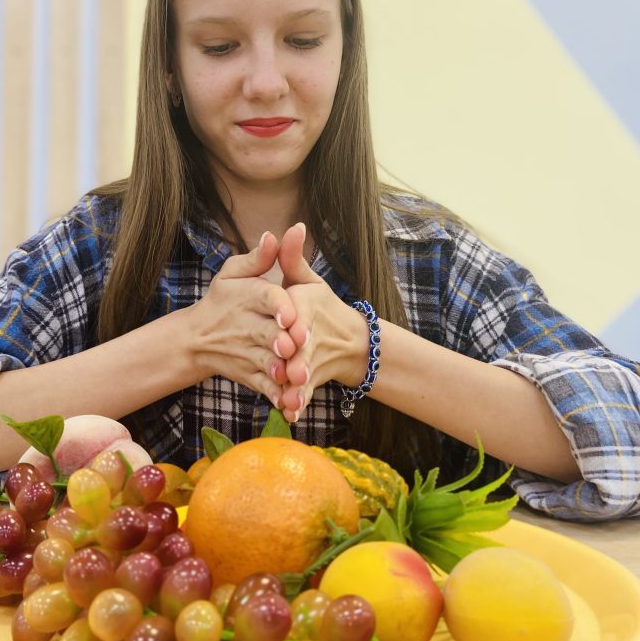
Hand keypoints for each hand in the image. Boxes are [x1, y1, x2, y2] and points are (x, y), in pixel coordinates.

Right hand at [188, 232, 300, 408]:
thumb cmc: (222, 301)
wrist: (196, 340)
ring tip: (291, 374)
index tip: (290, 312)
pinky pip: (263, 386)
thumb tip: (276, 234)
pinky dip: (275, 395)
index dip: (278, 304)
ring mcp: (247, 353)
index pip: (265, 296)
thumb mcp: (232, 274)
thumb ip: (258, 257)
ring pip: (265, 362)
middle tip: (294, 344)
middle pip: (266, 332)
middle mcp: (247, 325)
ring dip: (278, 369)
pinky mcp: (249, 375)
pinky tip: (289, 402)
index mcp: (249, 296)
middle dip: (279, 339)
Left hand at [276, 223, 368, 421]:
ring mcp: (314, 360)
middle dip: (301, 359)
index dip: (299, 322)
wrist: (350, 343)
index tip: (296, 331)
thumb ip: (292, 257)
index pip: (304, 313)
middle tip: (294, 371)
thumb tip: (292, 226)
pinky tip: (289, 414)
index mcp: (309, 308)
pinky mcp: (312, 381)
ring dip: (299, 387)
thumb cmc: (318, 307)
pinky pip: (305, 394)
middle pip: (306, 347)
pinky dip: (298, 405)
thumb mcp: (307, 281)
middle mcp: (313, 335)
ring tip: (290, 397)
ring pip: (307, 374)